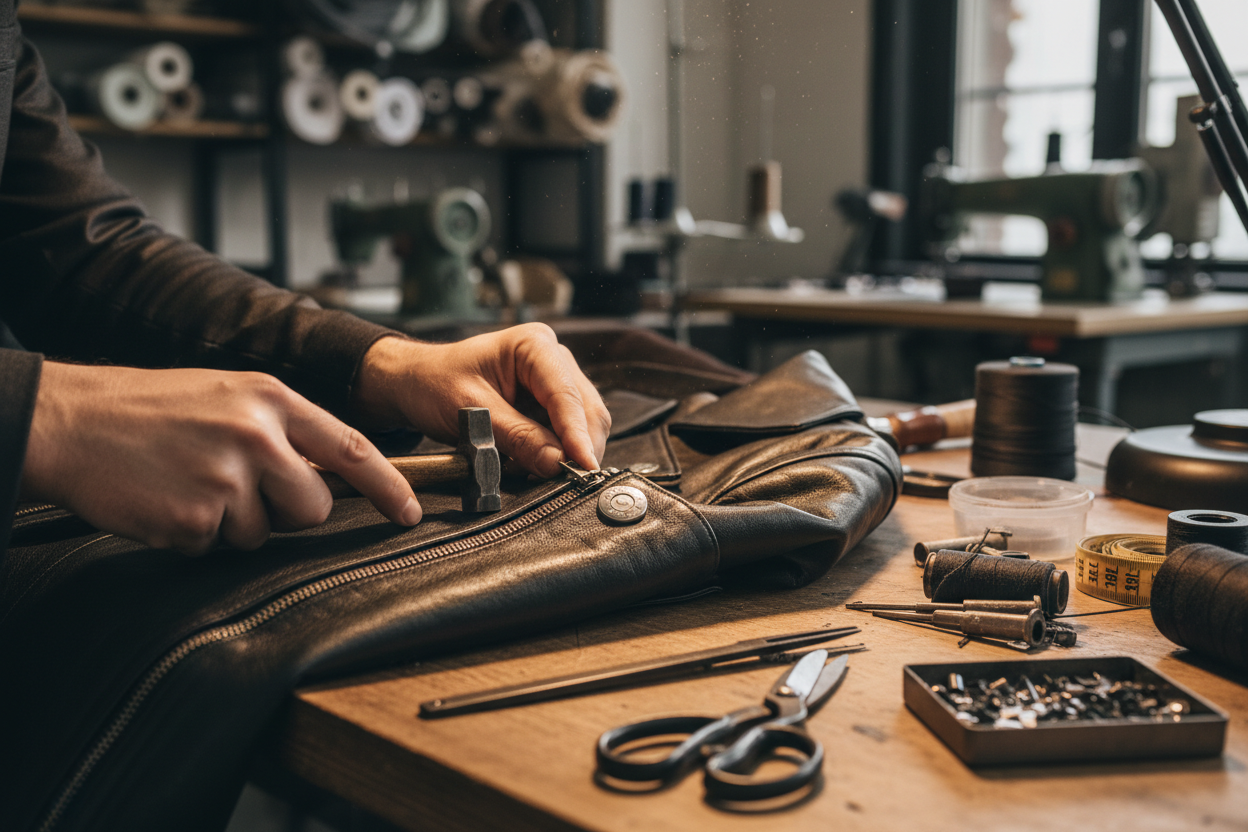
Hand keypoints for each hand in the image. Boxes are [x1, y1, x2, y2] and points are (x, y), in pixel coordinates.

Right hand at [21, 363, 421, 555]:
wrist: (73, 422)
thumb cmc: (150, 409)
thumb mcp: (228, 396)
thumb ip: (282, 428)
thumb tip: (328, 471)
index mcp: (270, 400)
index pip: (352, 449)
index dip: (389, 486)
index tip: (409, 512)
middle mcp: (257, 436)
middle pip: (314, 505)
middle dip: (286, 509)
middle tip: (237, 485)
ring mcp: (226, 478)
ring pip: (265, 532)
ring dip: (233, 522)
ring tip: (191, 483)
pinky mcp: (195, 518)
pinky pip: (217, 545)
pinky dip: (195, 533)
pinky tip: (169, 499)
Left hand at [353, 324, 610, 476]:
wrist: (416, 383)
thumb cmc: (435, 384)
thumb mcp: (472, 412)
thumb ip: (517, 437)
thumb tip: (556, 463)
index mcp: (533, 345)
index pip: (565, 394)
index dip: (577, 434)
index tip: (583, 466)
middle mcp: (553, 358)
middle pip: (585, 409)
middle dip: (577, 447)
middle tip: (564, 481)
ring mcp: (555, 381)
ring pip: (583, 424)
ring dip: (567, 453)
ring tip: (536, 472)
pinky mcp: (550, 404)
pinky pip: (567, 433)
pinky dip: (556, 454)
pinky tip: (533, 465)